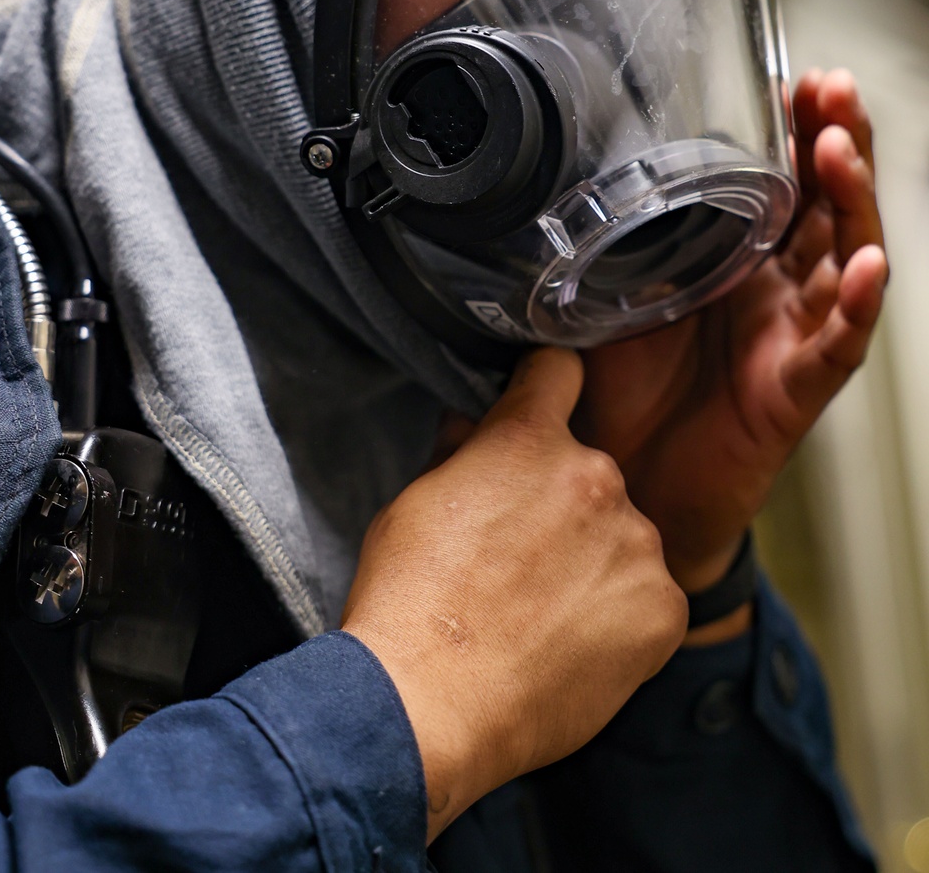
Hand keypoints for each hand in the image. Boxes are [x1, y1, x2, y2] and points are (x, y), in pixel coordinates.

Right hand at [341, 348, 686, 840]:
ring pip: (622, 537)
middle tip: (522, 562)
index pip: (558, 371)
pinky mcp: (664, 607)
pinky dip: (621, 619)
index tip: (540, 412)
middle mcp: (596, 475)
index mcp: (530, 440)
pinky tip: (574, 648)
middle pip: (590, 472)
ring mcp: (636, 543)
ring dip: (595, 562)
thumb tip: (473, 429)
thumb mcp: (416, 502)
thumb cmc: (409, 602)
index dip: (546, 390)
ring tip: (543, 617)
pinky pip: (649, 597)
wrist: (430, 703)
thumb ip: (462, 455)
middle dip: (563, 505)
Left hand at [572, 69, 888, 606]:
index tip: (790, 80)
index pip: (779, 185)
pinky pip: (837, 346)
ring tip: (844, 152)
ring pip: (843, 260)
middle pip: (825, 206)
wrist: (621, 488)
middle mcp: (773, 294)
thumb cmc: (621, 398)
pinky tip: (863, 266)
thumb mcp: (611, 298)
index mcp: (734, 265)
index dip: (792, 133)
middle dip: (836, 143)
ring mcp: (792, 339)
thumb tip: (574, 173)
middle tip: (833, 89)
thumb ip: (616, 244)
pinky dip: (854, 305)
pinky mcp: (794, 392)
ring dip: (851, 202)